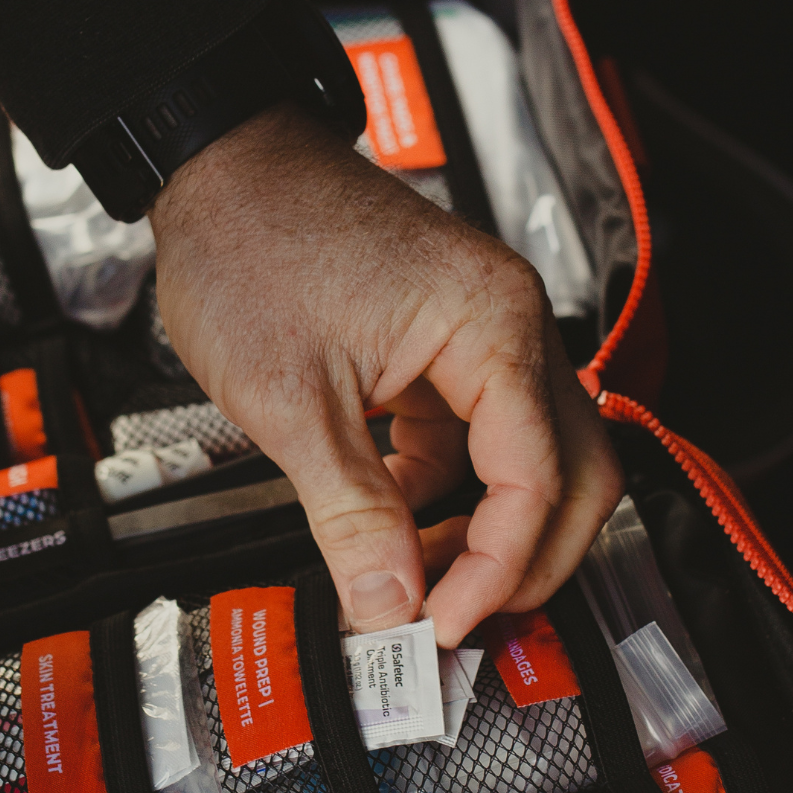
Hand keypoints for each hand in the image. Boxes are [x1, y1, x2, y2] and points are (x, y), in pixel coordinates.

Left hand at [149, 101, 621, 645]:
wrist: (219, 168)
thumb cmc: (251, 240)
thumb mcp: (291, 400)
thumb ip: (351, 514)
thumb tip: (388, 607)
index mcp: (492, 324)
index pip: (538, 478)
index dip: (497, 568)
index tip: (445, 624)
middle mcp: (508, 325)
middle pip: (573, 474)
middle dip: (525, 562)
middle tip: (461, 623)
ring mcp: (482, 336)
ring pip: (531, 462)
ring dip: (485, 535)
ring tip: (415, 589)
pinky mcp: (447, 347)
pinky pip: (477, 441)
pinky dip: (448, 496)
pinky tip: (393, 530)